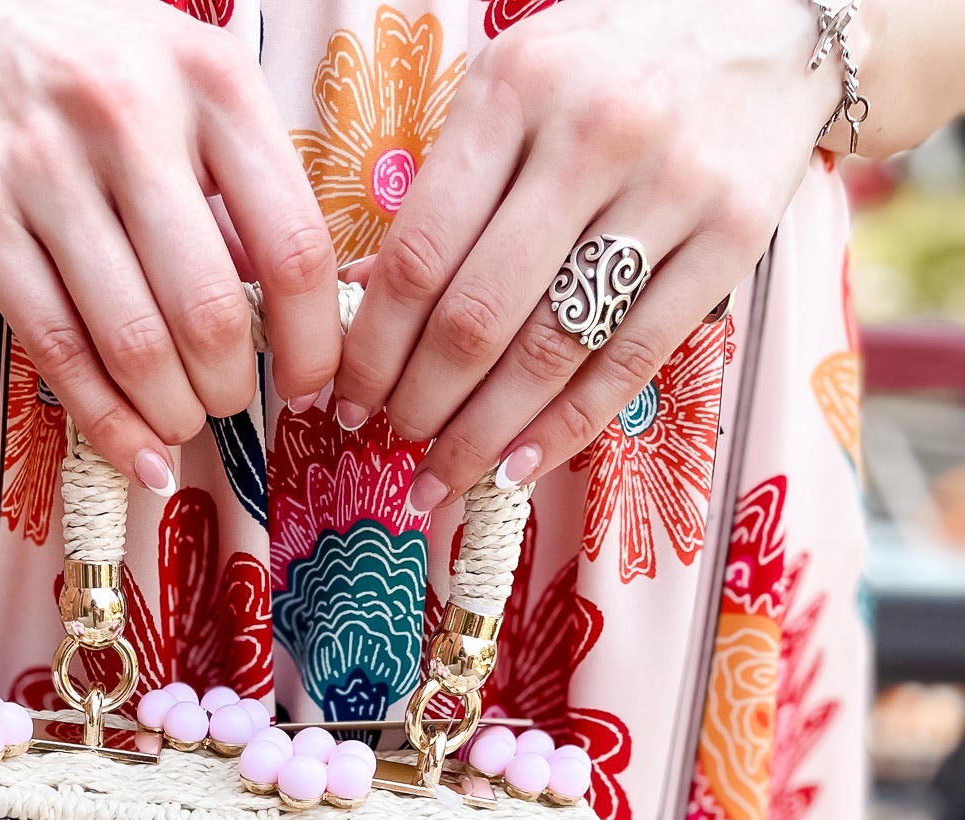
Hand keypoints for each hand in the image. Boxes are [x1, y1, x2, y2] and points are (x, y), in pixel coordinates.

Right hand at [0, 0, 340, 487]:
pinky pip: (55, 349)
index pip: (294, 247)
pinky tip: (134, 448)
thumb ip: (241, 181)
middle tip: (228, 402)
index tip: (308, 384)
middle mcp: (130, 117)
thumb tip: (284, 317)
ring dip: (169, 412)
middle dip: (230, 389)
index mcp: (212, 83)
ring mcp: (45, 167)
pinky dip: (103, 420)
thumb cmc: (94, 57)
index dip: (311, 343)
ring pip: (132, 344)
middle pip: (210, 313)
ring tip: (178, 419)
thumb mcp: (190, 80)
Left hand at [332, 0, 841, 509]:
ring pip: (551, 351)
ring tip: (441, 476)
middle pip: (478, 315)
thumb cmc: (612, 63)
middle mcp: (594, 134)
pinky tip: (516, 468)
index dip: (373, 348)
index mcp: (516, 89)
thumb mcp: (516, 85)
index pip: (420, 254)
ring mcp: (673, 186)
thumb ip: (451, 185)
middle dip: (420, 402)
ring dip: (481, 435)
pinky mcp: (736, 233)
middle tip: (391, 441)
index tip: (347, 399)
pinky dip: (564, 429)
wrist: (769, 16)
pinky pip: (632, 362)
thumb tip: (371, 304)